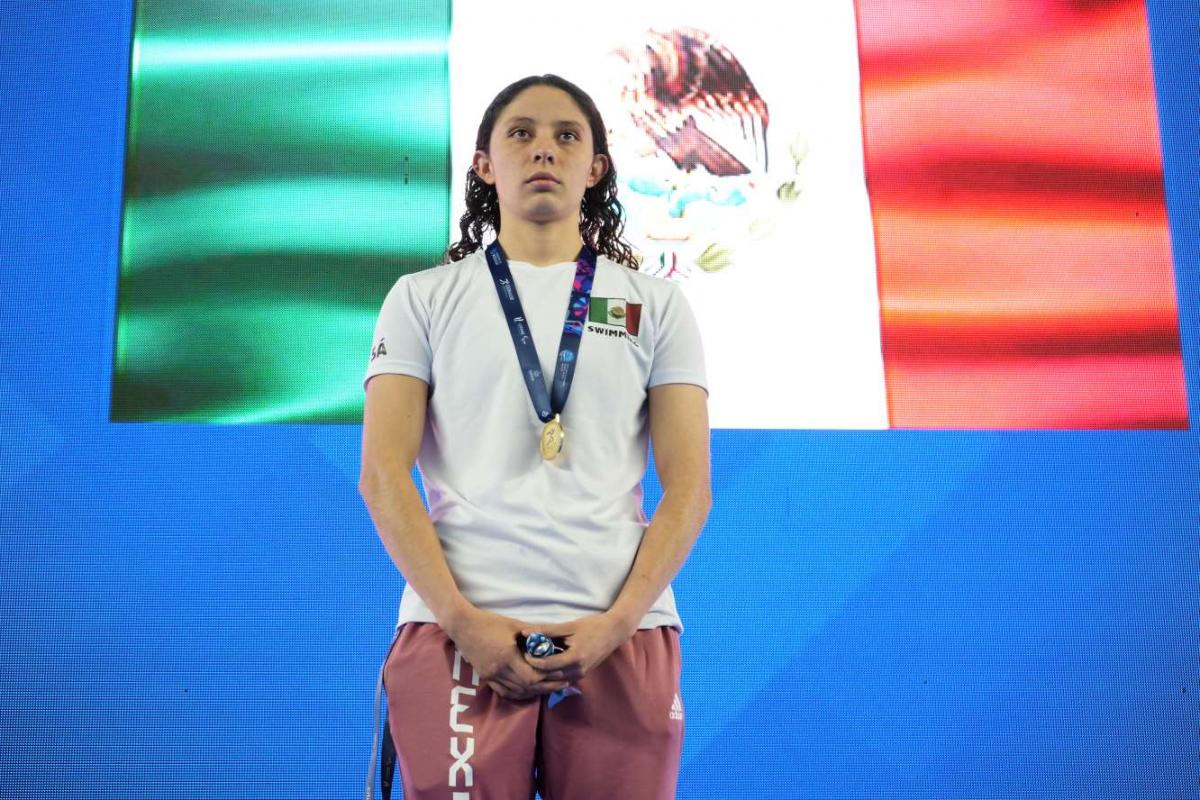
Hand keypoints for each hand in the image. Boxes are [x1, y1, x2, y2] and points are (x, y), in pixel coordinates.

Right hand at [442, 606, 571, 701]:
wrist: (462, 625)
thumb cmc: (489, 622)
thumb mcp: (513, 625)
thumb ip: (533, 634)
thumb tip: (551, 640)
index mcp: (507, 656)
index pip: (531, 675)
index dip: (547, 677)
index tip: (561, 673)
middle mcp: (498, 669)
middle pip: (526, 686)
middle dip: (546, 686)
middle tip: (561, 683)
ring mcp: (490, 675)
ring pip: (516, 692)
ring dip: (533, 692)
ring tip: (549, 688)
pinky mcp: (485, 677)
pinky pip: (504, 691)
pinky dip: (518, 693)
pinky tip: (529, 690)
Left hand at [522, 612, 634, 683]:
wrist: (614, 632)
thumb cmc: (593, 626)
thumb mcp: (569, 626)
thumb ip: (547, 630)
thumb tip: (525, 633)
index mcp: (575, 658)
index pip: (548, 665)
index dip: (533, 661)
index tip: (524, 653)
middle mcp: (578, 670)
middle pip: (550, 676)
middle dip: (536, 669)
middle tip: (524, 659)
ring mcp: (581, 674)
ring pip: (556, 679)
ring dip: (543, 673)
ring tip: (533, 661)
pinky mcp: (582, 674)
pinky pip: (563, 678)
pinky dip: (553, 673)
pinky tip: (546, 664)